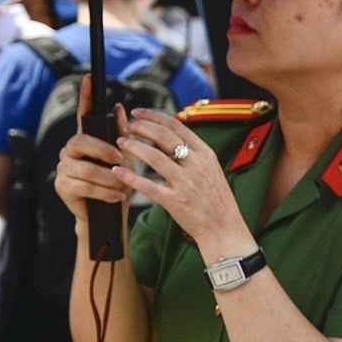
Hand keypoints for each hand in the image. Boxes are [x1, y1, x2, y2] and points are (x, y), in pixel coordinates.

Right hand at [54, 76, 133, 222]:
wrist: (110, 212)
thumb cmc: (118, 182)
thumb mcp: (124, 157)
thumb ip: (120, 134)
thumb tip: (119, 107)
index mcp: (87, 139)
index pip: (83, 114)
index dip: (86, 96)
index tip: (89, 78)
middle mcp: (70, 150)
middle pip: (82, 142)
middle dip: (104, 150)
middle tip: (121, 160)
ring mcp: (64, 167)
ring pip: (87, 168)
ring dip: (110, 178)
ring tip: (123, 186)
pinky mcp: (63, 186)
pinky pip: (84, 185)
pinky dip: (105, 191)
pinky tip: (117, 196)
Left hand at [115, 108, 252, 258]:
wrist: (224, 228)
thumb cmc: (216, 199)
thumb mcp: (211, 169)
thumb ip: (193, 153)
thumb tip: (170, 135)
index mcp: (205, 154)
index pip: (176, 126)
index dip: (153, 116)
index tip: (137, 113)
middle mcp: (197, 165)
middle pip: (163, 136)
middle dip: (141, 127)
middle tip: (127, 127)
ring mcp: (186, 183)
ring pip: (154, 157)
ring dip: (133, 147)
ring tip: (121, 143)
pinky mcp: (175, 201)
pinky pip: (148, 186)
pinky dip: (130, 177)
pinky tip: (117, 171)